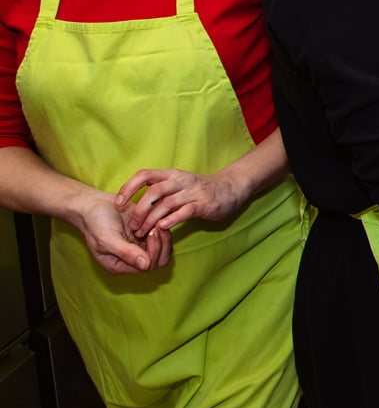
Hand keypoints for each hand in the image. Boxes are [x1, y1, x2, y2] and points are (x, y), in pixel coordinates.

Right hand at [77, 191, 170, 273]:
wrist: (94, 205)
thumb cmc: (96, 223)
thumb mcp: (108, 239)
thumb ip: (126, 253)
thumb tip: (145, 266)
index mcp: (120, 265)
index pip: (147, 266)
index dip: (154, 251)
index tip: (151, 232)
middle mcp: (131, 259)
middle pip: (159, 260)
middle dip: (162, 244)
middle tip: (157, 227)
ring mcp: (139, 246)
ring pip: (163, 248)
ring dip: (164, 236)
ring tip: (157, 222)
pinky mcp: (145, 234)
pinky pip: (161, 236)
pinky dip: (162, 228)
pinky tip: (156, 218)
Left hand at [116, 167, 251, 237]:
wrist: (231, 188)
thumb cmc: (199, 189)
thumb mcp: (178, 184)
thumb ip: (159, 191)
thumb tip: (133, 206)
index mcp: (171, 174)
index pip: (144, 174)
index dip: (128, 188)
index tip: (118, 203)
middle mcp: (181, 180)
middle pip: (153, 191)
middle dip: (139, 210)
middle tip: (133, 226)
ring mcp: (193, 192)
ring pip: (166, 204)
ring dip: (151, 220)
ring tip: (143, 233)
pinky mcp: (204, 204)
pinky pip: (185, 211)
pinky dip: (171, 220)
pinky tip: (162, 228)